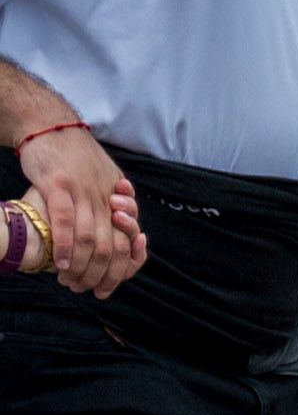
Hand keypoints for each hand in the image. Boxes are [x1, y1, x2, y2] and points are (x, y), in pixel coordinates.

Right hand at [19, 125, 141, 295]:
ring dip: (82, 267)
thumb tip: (119, 228)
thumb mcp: (104, 178)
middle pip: (112, 245)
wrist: (50, 125)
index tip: (107, 286)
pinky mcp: (59, 185)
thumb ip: (112, 203)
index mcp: (120, 197)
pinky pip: (66, 221)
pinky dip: (65, 246)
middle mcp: (106, 197)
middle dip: (102, 274)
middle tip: (87, 290)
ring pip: (90, 238)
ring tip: (71, 282)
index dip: (120, 268)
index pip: (129, 240)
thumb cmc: (74, 155)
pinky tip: (60, 262)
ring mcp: (84, 191)